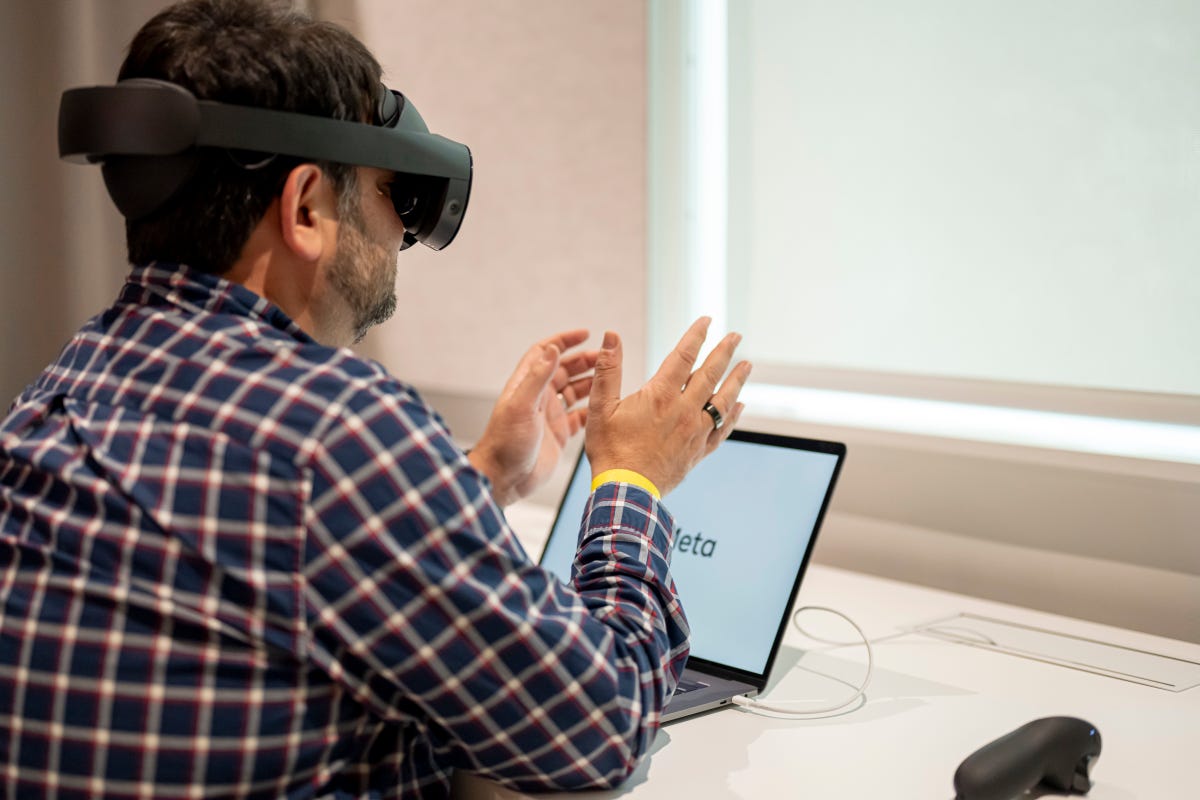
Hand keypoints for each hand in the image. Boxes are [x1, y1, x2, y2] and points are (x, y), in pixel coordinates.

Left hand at [469, 330, 597, 506]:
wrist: (504, 479)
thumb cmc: (505, 444)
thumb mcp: (521, 407)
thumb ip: (537, 377)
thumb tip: (552, 349)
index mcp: (527, 386)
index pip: (545, 353)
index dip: (564, 341)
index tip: (585, 334)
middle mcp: (539, 398)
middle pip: (564, 370)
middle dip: (584, 360)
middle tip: (606, 356)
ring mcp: (549, 416)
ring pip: (574, 391)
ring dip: (590, 382)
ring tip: (610, 376)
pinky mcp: (558, 434)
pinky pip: (580, 416)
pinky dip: (593, 409)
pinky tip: (605, 406)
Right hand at [585, 317, 751, 496]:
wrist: (626, 492)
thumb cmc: (610, 450)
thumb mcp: (601, 408)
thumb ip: (608, 369)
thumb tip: (611, 335)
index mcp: (660, 396)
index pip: (683, 356)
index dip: (696, 336)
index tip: (707, 320)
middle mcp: (684, 410)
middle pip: (710, 374)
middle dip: (724, 352)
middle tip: (736, 336)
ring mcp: (695, 432)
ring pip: (723, 400)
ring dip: (736, 380)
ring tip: (747, 365)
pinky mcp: (698, 451)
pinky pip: (722, 429)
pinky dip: (732, 415)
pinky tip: (739, 405)